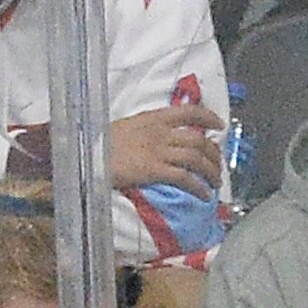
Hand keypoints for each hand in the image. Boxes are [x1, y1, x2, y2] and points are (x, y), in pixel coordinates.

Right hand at [108, 103, 226, 194]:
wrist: (88, 153)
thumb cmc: (102, 142)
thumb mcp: (128, 126)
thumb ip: (148, 129)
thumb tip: (164, 136)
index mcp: (154, 118)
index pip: (189, 112)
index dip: (208, 118)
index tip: (219, 126)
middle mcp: (160, 132)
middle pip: (198, 141)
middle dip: (214, 155)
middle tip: (218, 166)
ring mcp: (158, 151)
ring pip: (196, 159)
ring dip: (211, 172)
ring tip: (216, 183)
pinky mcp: (154, 170)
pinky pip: (185, 178)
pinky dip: (199, 187)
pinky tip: (205, 195)